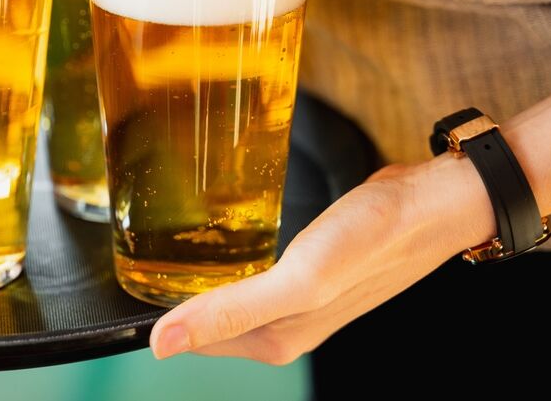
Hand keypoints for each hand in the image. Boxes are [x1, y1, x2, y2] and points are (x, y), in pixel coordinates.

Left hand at [149, 153, 496, 363]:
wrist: (431, 205)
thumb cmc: (373, 238)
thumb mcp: (299, 279)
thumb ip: (231, 311)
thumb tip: (162, 345)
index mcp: (273, 338)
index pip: (190, 336)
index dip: (155, 316)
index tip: (118, 286)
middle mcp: (281, 326)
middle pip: (206, 320)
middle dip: (171, 299)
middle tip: (134, 256)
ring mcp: (295, 300)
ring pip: (227, 299)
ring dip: (198, 282)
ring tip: (163, 252)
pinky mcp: (305, 272)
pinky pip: (250, 277)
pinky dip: (228, 266)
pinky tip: (221, 247)